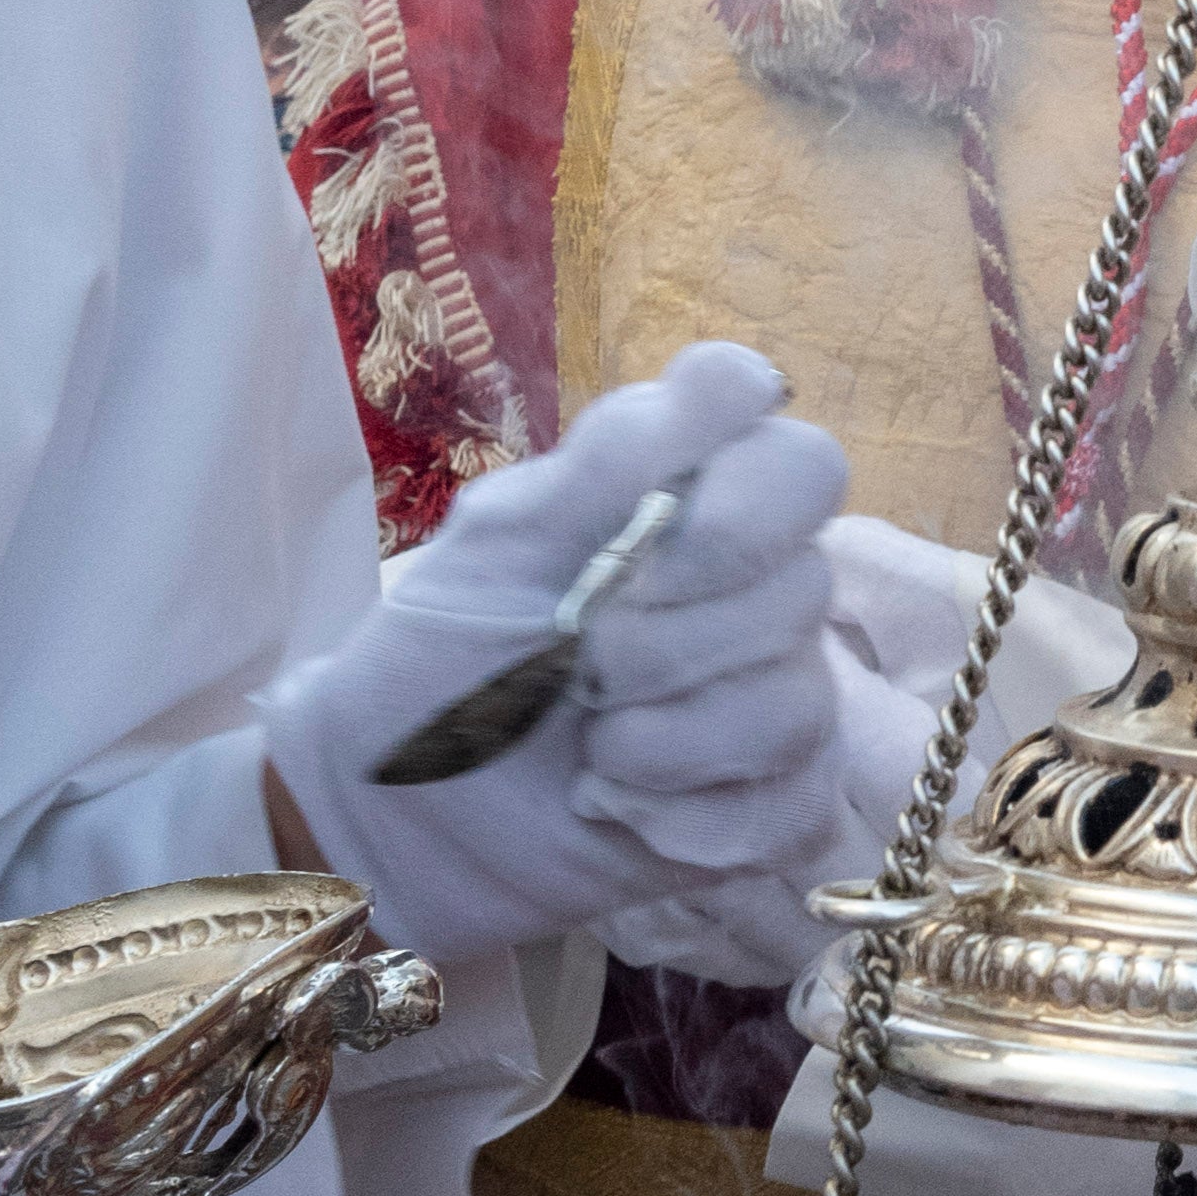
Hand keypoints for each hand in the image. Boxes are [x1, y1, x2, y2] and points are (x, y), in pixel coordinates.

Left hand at [268, 347, 861, 966]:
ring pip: (796, 705)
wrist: (393, 815)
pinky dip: (690, 817)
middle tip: (578, 670)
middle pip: (802, 591)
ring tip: (588, 752)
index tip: (650, 552)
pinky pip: (793, 802)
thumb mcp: (503, 544)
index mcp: (691, 508)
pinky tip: (619, 808)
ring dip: (668, 742)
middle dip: (667, 645)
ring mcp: (769, 699)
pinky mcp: (769, 804)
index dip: (745, 511)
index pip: (801, 467)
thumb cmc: (436, 665)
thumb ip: (620, 458)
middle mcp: (747, 596)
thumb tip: (747, 378)